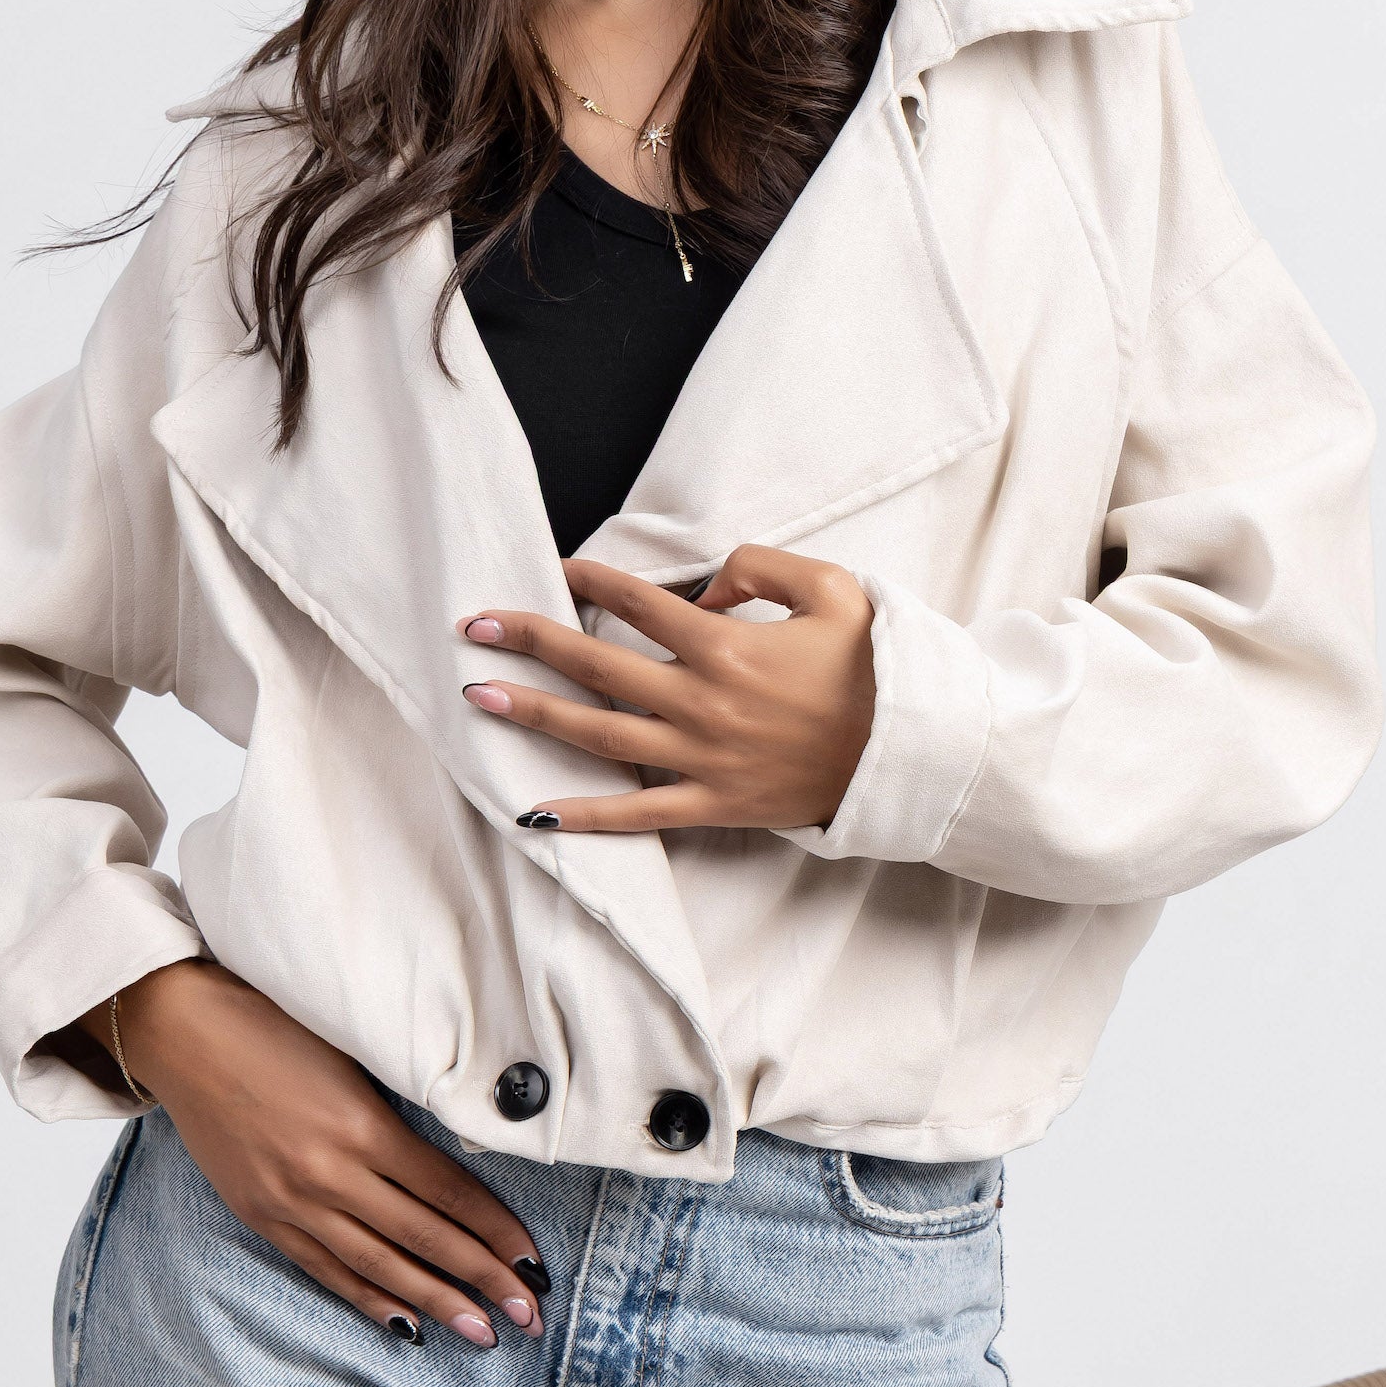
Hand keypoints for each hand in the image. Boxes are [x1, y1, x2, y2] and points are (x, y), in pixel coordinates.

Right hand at [79, 962, 549, 1347]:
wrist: (181, 1031)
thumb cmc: (273, 1021)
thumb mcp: (351, 1052)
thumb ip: (399, 1105)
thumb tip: (462, 1149)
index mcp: (362, 1126)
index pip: (448, 1192)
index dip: (496, 1231)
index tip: (534, 1261)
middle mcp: (329, 1173)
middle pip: (424, 1238)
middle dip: (483, 1279)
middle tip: (528, 1315)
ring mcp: (292, 1202)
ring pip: (379, 1265)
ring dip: (436, 1302)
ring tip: (482, 1332)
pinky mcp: (261, 1215)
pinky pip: (326, 1269)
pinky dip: (369, 1299)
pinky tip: (406, 1324)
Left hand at [458, 544, 875, 834]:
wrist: (912, 750)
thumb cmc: (873, 666)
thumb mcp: (831, 589)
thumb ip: (759, 568)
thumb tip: (700, 590)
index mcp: (727, 645)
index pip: (637, 602)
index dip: (589, 580)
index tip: (555, 570)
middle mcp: (702, 701)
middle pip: (595, 665)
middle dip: (528, 640)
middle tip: (473, 626)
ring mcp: (703, 759)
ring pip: (599, 735)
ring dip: (535, 714)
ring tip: (480, 697)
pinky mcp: (715, 805)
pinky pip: (636, 815)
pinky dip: (581, 818)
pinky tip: (530, 813)